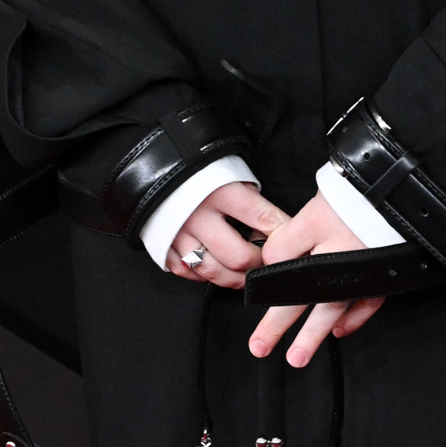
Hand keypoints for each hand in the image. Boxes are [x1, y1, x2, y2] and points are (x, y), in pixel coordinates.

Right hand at [163, 180, 281, 285]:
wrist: (154, 168)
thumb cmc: (199, 171)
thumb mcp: (231, 174)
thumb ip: (251, 200)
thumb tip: (275, 227)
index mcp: (221, 192)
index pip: (263, 219)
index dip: (282, 233)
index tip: (290, 239)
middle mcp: (199, 216)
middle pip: (239, 256)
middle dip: (258, 264)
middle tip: (266, 262)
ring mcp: (179, 234)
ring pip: (213, 271)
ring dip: (234, 278)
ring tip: (245, 273)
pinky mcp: (163, 246)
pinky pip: (188, 272)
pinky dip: (204, 275)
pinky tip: (216, 268)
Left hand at [249, 190, 386, 367]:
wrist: (405, 192)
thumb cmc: (359, 195)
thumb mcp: (318, 205)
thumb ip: (291, 236)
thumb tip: (272, 262)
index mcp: (318, 231)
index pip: (281, 258)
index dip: (268, 271)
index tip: (260, 283)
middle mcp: (339, 256)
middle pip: (302, 295)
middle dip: (277, 323)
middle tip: (259, 348)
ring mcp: (362, 269)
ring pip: (332, 307)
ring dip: (313, 334)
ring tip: (296, 358)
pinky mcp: (382, 274)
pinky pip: (368, 302)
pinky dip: (354, 318)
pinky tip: (339, 331)